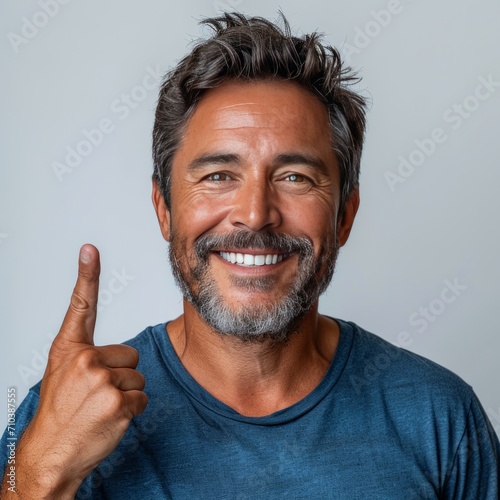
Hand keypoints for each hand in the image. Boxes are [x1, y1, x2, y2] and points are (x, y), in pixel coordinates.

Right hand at [2, 245, 147, 497]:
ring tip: (100, 408)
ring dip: (126, 394)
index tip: (90, 249)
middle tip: (96, 394)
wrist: (49, 454)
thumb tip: (119, 352)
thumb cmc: (59, 412)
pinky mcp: (117, 401)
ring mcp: (101, 380)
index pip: (80, 306)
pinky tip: (108, 420)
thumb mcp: (63, 375)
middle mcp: (84, 359)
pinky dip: (132, 410)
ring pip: (138, 377)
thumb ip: (88, 356)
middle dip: (121, 373)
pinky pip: (142, 397)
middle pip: (131, 354)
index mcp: (69, 349)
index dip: (86, 276)